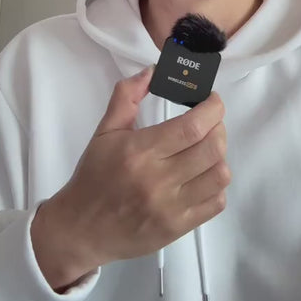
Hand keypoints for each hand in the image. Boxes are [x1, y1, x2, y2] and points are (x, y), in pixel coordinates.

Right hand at [31, 65, 230, 289]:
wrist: (80, 228)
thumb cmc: (94, 176)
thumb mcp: (105, 131)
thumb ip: (126, 96)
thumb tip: (152, 71)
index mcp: (141, 151)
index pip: (193, 127)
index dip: (212, 109)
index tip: (212, 101)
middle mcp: (159, 180)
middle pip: (212, 148)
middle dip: (219, 127)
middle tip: (210, 122)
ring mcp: (171, 208)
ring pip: (219, 175)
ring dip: (219, 156)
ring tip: (206, 149)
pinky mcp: (178, 228)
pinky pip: (216, 203)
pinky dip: (216, 185)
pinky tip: (202, 176)